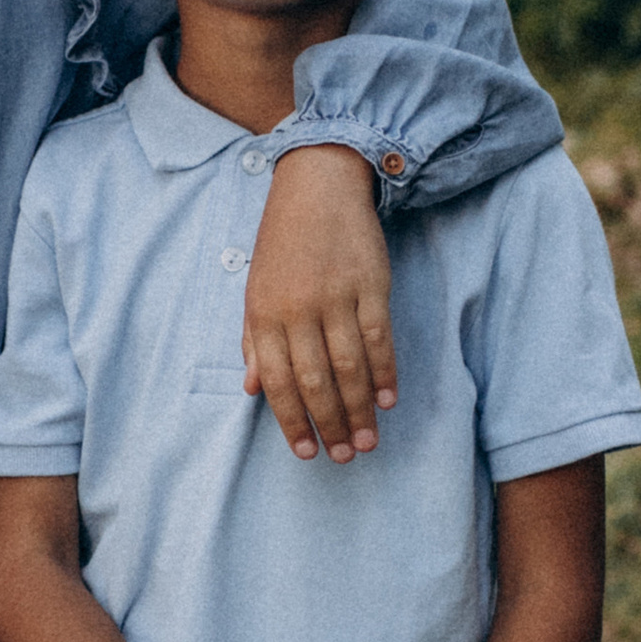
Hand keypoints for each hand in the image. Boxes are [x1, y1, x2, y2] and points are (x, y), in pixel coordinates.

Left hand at [244, 143, 397, 462]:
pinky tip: (388, 399)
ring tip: (368, 441)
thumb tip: (252, 389)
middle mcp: (299, 309)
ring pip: (350, 366)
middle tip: (344, 456)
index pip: (278, 381)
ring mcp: (337, 296)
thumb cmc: (282, 242)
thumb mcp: (255, 288)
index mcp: (265, 313)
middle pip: (316, 381)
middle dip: (330, 424)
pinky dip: (385, 372)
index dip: (292, 421)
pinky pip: (379, 337)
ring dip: (360, 408)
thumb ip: (254, 340)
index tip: (306, 452)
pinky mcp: (370, 284)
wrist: (317, 184)